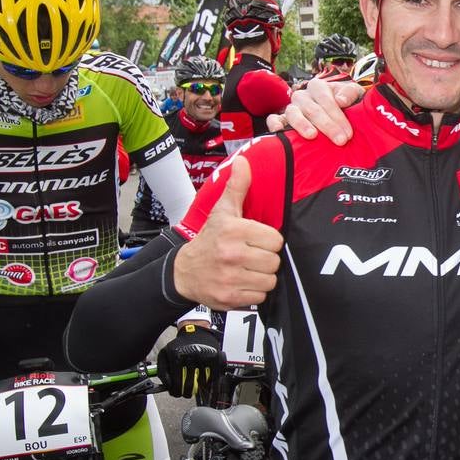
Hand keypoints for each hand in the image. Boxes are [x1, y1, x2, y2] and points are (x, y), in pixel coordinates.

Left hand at [157, 323, 223, 397]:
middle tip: (186, 394)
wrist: (196, 331)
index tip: (176, 394)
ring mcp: (205, 356)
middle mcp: (191, 355)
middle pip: (190, 385)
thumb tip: (167, 386)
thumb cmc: (180, 345)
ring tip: (195, 389)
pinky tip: (206, 385)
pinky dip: (211, 384)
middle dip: (187, 394)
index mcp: (177, 355)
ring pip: (202, 382)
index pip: (176, 381)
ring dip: (199, 389)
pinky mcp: (216, 357)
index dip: (176, 392)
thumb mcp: (164, 354)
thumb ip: (162, 370)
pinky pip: (214, 377)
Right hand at [173, 156, 282, 308]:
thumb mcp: (222, 211)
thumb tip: (243, 161)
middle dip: (266, 260)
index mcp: (234, 231)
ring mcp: (229, 278)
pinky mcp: (229, 298)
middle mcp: (231, 254)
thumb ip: (237, 187)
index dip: (268, 241)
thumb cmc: (210, 238)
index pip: (276, 240)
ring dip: (262, 277)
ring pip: (270, 280)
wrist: (183, 272)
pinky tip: (242, 282)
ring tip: (247, 270)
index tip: (256, 241)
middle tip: (251, 257)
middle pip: (274, 261)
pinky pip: (260, 297)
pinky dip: (254, 292)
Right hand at [265, 78, 361, 144]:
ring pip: (292, 113)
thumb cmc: (346, 104)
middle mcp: (303, 96)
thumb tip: (341, 100)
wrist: (340, 113)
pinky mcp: (281, 119)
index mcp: (318, 87)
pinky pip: (274, 119)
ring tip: (312, 136)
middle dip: (327, 125)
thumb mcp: (353, 94)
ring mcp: (291, 107)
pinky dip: (275, 124)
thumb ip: (350, 93)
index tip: (348, 133)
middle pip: (312, 109)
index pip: (326, 99)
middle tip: (340, 140)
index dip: (337, 116)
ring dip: (302, 124)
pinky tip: (279, 131)